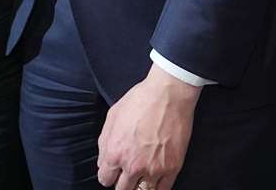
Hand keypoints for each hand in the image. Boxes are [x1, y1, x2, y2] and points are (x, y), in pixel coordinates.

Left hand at [96, 65, 198, 189]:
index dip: (109, 175)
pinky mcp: (172, 168)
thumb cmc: (140, 101)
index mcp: (115, 153)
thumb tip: (103, 162)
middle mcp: (133, 165)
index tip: (114, 171)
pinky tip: (155, 180)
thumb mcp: (112, 117)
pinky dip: (157, 187)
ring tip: (142, 176)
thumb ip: (104, 143)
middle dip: (123, 182)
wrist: (169, 94)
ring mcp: (153, 169)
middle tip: (128, 173)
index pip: (105, 180)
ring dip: (140, 185)